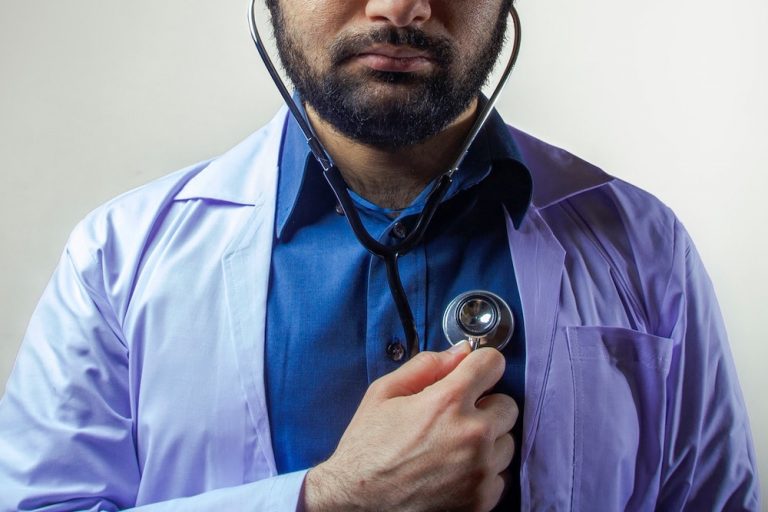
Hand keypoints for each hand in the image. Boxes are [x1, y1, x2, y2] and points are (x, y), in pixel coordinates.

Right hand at [302, 343, 518, 511]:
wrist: (358, 504)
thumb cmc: (367, 448)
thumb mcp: (384, 394)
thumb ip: (426, 366)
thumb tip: (461, 352)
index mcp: (447, 402)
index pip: (493, 363)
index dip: (480, 365)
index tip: (472, 375)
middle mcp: (472, 435)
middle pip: (507, 404)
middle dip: (485, 405)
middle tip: (455, 418)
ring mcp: (481, 470)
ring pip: (506, 441)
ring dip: (486, 440)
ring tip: (452, 447)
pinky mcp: (483, 499)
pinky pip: (500, 474)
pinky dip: (482, 471)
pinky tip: (453, 471)